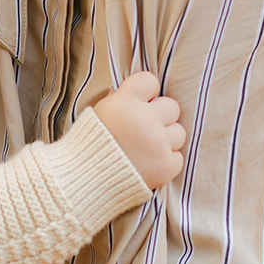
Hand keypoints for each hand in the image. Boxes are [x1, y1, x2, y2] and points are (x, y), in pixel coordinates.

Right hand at [95, 72, 184, 188]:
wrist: (84, 182)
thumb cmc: (90, 147)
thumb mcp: (99, 113)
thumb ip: (121, 99)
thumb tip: (141, 93)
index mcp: (125, 102)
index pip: (150, 81)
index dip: (146, 93)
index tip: (140, 103)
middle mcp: (144, 120)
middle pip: (171, 106)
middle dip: (160, 117)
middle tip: (143, 131)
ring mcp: (158, 144)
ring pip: (179, 132)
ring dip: (165, 140)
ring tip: (145, 150)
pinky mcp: (166, 166)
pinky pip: (178, 157)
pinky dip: (166, 162)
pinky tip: (148, 165)